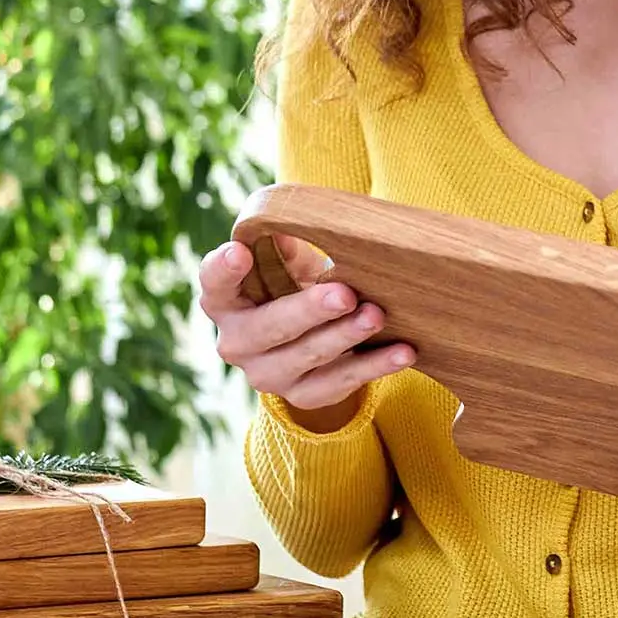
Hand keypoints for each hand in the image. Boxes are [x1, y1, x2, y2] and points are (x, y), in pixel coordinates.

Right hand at [196, 235, 414, 425]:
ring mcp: (267, 374)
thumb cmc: (292, 284)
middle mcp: (237, 342)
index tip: (240, 251)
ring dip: (345, 336)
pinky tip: (403, 351)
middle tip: (344, 294)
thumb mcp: (288, 260)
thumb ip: (287, 243)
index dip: (223, 269)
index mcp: (224, 300)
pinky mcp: (303, 396)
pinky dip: (375, 366)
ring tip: (376, 315)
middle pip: (269, 327)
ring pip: (307, 357)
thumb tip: (291, 221)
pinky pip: (340, 383)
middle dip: (308, 310)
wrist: (307, 338)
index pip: (214, 283)